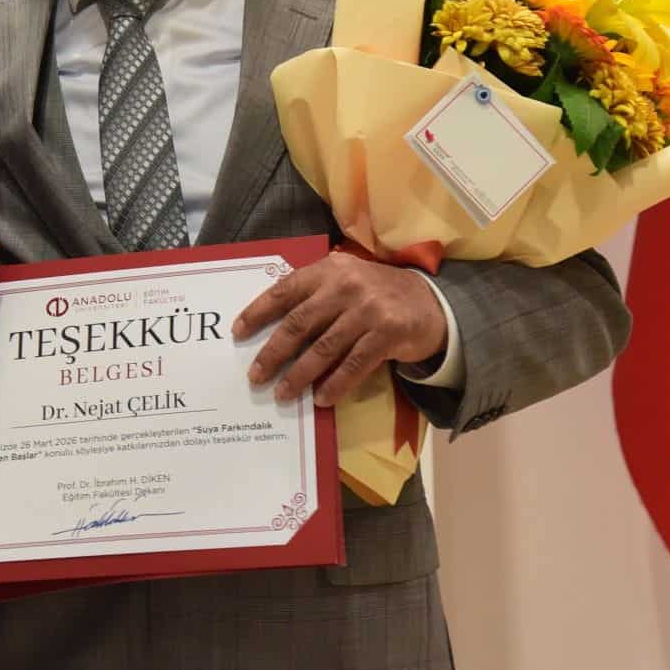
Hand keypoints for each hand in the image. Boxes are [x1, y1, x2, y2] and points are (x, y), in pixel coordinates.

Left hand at [230, 252, 447, 406]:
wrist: (431, 303)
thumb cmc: (376, 295)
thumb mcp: (345, 282)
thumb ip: (314, 295)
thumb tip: (272, 330)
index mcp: (328, 270)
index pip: (284, 290)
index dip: (258, 312)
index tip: (238, 332)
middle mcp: (346, 286)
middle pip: (299, 323)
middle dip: (273, 353)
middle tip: (255, 376)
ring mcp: (367, 310)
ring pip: (323, 348)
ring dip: (299, 375)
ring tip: (281, 394)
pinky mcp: (387, 333)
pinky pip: (353, 365)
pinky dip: (335, 384)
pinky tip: (320, 399)